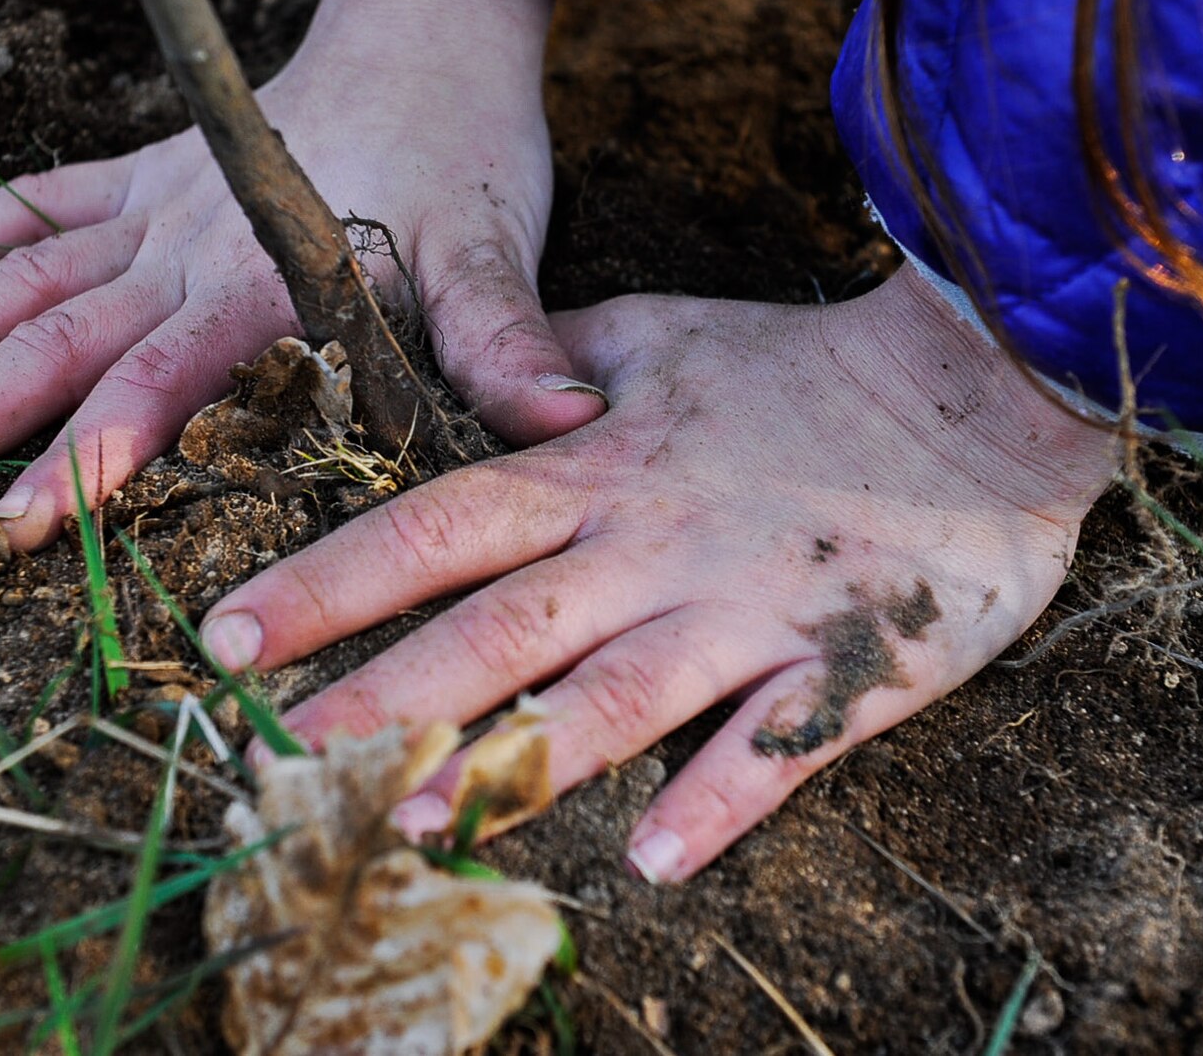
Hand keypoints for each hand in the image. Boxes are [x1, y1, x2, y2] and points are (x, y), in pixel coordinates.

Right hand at [0, 0, 604, 548]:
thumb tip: (565, 424)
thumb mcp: (495, 250)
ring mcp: (159, 202)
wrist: (429, 30)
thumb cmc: (464, 150)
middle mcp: (188, 244)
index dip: (92, 449)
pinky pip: (48, 197)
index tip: (21, 517)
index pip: (162, 376)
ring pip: (33, 271)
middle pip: (68, 333)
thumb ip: (507, 341)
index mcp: (261, 277)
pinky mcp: (152, 170)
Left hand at [201, 266, 1123, 879]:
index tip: (228, 632)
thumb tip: (466, 377)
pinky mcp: (842, 666)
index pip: (437, 523)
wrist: (973, 382)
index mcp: (596, 473)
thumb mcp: (655, 336)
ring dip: (511, 763)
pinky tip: (650, 866)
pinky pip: (773, 747)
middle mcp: (651, 546)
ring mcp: (743, 611)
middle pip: (498, 626)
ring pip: (612, 698)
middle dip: (383, 690)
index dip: (330, 577)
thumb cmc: (799, 363)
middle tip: (280, 752)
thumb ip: (550, 368)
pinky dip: (715, 804)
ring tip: (412, 823)